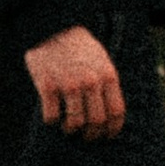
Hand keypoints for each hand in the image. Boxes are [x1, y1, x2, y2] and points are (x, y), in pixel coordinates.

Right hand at [25, 23, 125, 138]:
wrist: (52, 29)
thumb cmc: (79, 47)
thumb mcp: (102, 60)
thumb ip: (107, 84)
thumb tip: (112, 113)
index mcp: (108, 75)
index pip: (116, 112)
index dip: (112, 129)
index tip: (107, 135)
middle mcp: (90, 82)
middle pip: (96, 121)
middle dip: (92, 134)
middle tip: (86, 136)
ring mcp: (68, 85)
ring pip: (74, 124)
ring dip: (71, 130)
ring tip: (68, 128)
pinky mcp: (48, 87)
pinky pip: (52, 117)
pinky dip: (52, 120)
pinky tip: (52, 114)